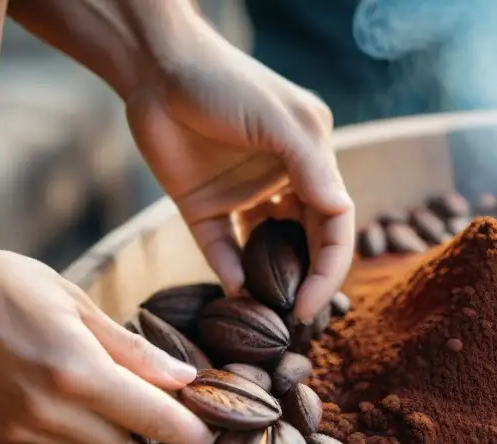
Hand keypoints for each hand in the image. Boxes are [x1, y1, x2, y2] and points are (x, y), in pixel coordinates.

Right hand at [0, 246, 214, 443]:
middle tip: (155, 400)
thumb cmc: (7, 286)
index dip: (193, 435)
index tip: (219, 443)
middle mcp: (51, 410)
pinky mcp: (1, 437)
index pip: (154, 419)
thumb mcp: (78, 302)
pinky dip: (77, 433)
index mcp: (78, 372)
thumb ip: (134, 349)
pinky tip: (68, 398)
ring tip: (107, 395)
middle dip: (149, 430)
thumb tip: (185, 378)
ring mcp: (23, 429)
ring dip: (114, 436)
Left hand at [125, 26, 354, 322]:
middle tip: (297, 322)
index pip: (335, 225)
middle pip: (306, 244)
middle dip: (306, 283)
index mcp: (311, 162)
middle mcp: (282, 183)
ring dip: (271, 283)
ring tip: (270, 316)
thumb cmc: (226, 82)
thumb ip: (313, 168)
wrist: (154, 67)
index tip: (314, 302)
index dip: (330, 267)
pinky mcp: (203, 208)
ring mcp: (243, 198)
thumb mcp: (282, 120)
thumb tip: (342, 215)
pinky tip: (236, 291)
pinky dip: (230, 272)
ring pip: (267, 253)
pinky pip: (222, 250)